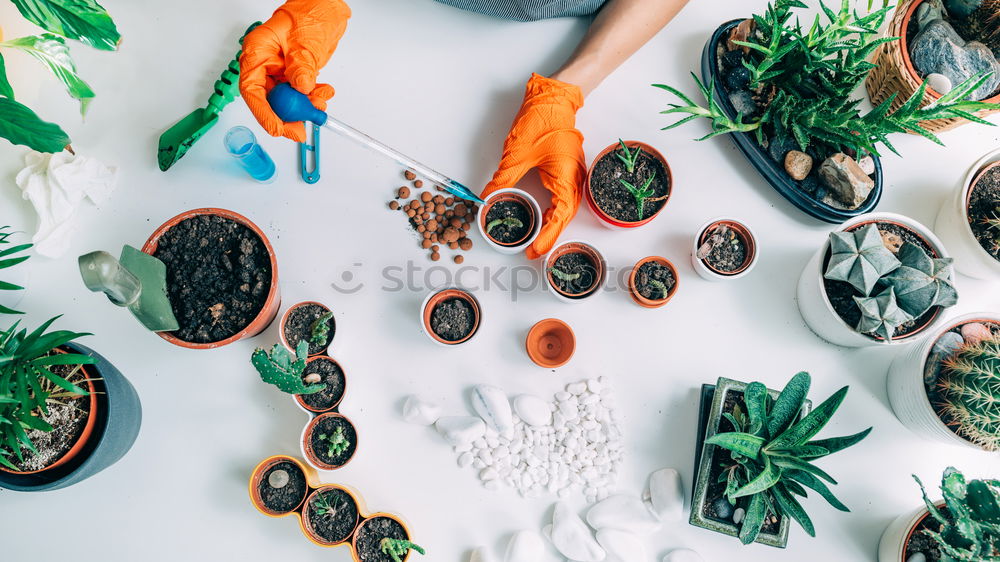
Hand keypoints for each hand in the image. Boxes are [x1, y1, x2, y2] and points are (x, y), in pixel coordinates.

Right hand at [239, 0, 350, 142]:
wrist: (323, 9)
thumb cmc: (307, 13)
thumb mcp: (303, 41)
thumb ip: (302, 66)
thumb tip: (301, 87)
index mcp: (257, 53)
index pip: (253, 90)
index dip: (264, 113)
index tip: (278, 128)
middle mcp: (265, 64)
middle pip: (268, 101)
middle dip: (287, 116)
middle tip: (302, 129)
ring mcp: (279, 72)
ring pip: (286, 101)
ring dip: (305, 107)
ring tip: (321, 101)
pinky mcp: (293, 76)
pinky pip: (299, 95)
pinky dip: (313, 98)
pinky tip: (324, 92)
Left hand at [481, 74, 586, 259]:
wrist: (554, 98)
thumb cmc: (542, 120)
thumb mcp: (517, 153)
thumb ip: (502, 179)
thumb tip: (487, 197)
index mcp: (566, 177)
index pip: (559, 217)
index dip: (546, 238)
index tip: (533, 251)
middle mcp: (575, 179)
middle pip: (564, 217)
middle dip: (549, 237)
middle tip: (532, 253)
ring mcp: (575, 175)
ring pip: (565, 209)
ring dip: (553, 226)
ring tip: (538, 241)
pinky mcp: (569, 170)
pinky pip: (564, 197)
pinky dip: (555, 212)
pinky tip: (545, 219)